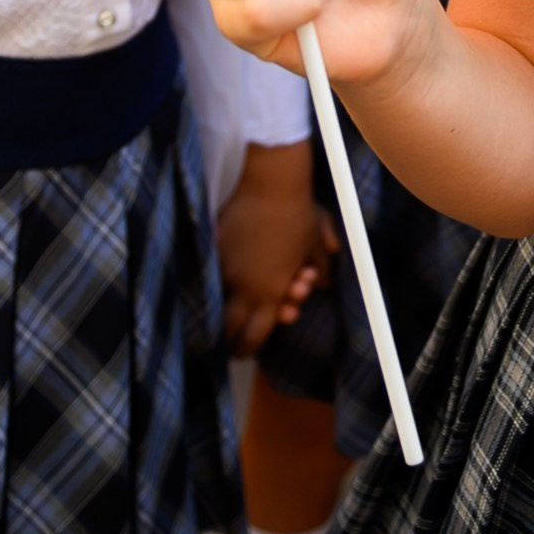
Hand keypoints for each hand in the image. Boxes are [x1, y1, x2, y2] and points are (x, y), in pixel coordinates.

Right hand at [215, 138, 330, 354]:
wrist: (272, 182)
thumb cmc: (298, 213)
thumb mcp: (315, 244)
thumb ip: (319, 268)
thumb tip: (325, 284)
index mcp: (272, 291)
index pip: (257, 334)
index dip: (249, 347)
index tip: (244, 351)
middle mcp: (245, 285)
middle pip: (229, 328)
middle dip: (229, 339)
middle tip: (226, 344)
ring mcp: (225, 267)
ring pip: (214, 301)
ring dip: (217, 309)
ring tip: (214, 317)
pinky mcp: (212, 247)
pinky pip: (208, 272)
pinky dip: (212, 278)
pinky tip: (211, 281)